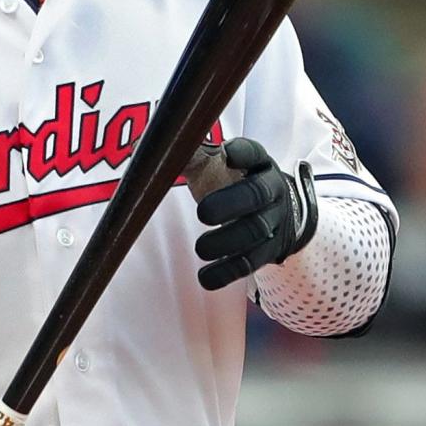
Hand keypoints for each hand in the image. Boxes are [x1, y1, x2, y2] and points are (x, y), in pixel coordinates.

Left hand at [194, 138, 317, 290]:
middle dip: (230, 204)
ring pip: (254, 232)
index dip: (243, 153)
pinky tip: (205, 278)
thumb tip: (143, 147)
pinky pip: (249, 263)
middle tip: (203, 212)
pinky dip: (226, 272)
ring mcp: (273, 222)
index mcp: (259, 165)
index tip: (226, 152)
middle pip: (256, 195)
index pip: (255, 154)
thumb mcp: (223, 166)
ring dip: (225, 242)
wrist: (282, 215)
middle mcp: (271, 191)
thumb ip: (191, 158)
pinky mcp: (268, 252)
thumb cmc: (238, 185)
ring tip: (200, 249)